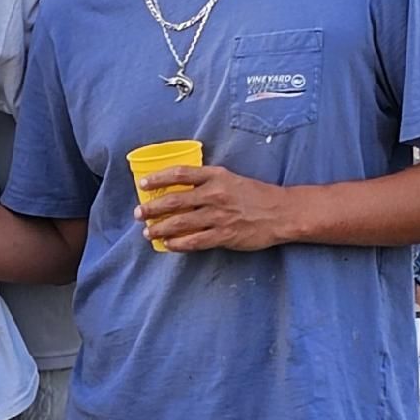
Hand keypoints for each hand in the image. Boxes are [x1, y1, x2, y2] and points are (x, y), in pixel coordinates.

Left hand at [135, 163, 292, 253]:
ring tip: (148, 232)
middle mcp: (214, 194)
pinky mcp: (223, 235)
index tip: (143, 184)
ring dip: (160, 229)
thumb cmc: (255, 195)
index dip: (158, 178)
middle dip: (152, 208)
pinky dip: (178, 244)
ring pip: (180, 223)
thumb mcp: (231, 179)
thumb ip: (207, 182)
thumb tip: (181, 187)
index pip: (179, 174)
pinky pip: (194, 241)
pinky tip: (168, 245)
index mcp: (216, 176)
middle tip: (139, 214)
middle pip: (174, 201)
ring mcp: (218, 216)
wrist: (281, 213)